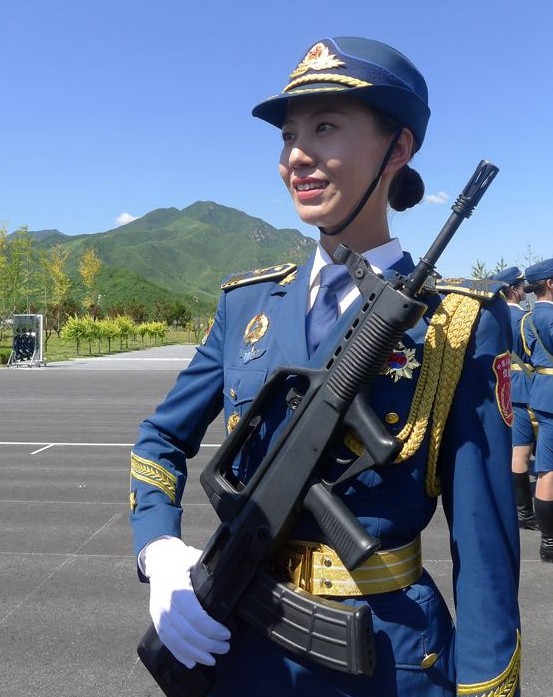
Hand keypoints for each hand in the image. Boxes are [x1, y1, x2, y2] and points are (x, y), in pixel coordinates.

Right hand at [144, 537, 230, 668]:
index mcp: (177, 589)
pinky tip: (191, 662)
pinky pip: (166, 642)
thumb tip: (231, 577)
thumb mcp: (195, 559)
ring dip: (195, 654)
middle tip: (225, 648)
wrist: (158, 559)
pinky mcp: (156, 621)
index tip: (226, 634)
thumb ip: (209, 571)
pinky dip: (179, 654)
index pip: (195, 616)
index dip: (212, 629)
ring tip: (211, 659)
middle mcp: (165, 604)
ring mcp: (158, 614)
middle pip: (186, 633)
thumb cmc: (181, 560)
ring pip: (175, 641)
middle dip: (207, 644)